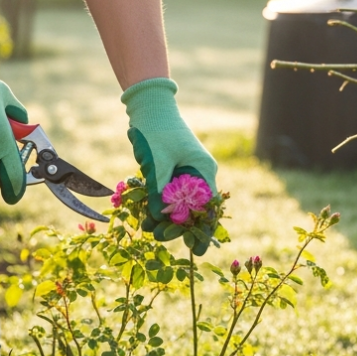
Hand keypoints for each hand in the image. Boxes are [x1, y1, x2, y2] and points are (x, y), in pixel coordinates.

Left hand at [121, 78, 217, 254]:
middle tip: (160, 238)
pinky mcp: (171, 170)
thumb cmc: (157, 130)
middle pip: (193, 209)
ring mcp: (184, 172)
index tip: (196, 249)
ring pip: (178, 203)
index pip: (210, 207)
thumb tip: (159, 218)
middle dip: (178, 226)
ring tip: (148, 229)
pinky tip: (146, 216)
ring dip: (164, 216)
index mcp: (203, 170)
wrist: (148, 106)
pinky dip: (158, 204)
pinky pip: (167, 193)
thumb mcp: (158, 163)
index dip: (204, 230)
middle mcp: (198, 173)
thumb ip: (159, 191)